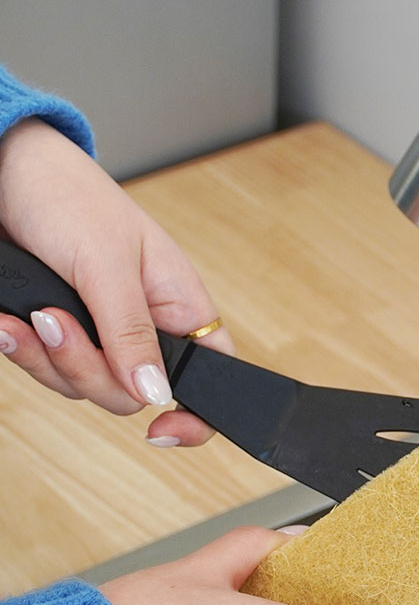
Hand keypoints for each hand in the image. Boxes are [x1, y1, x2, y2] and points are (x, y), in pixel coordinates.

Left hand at [0, 118, 232, 444]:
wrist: (3, 173)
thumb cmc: (69, 197)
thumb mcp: (107, 264)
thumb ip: (132, 332)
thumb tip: (156, 393)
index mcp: (180, 306)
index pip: (212, 374)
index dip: (197, 413)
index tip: (164, 431)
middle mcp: (147, 326)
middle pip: (133, 393)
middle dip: (88, 369)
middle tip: (60, 325)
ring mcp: (104, 334)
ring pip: (87, 387)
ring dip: (49, 359)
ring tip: (32, 314)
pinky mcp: (65, 335)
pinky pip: (51, 372)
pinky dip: (26, 353)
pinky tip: (12, 322)